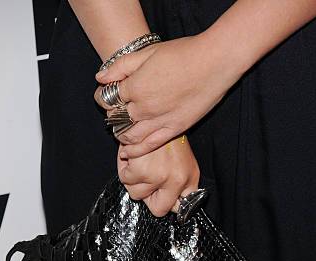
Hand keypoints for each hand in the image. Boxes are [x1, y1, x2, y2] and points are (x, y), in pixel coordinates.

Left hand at [95, 34, 236, 157]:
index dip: (106, 97)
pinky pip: (149, 145)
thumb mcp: (148, 52)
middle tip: (115, 115)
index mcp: (135, 86)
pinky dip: (135, 151)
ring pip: (130, 136)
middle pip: (118, 119)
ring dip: (121, 136)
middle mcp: (144, 107)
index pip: (110, 98)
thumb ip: (122, 66)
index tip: (108, 96)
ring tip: (120, 134)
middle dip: (114, 117)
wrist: (214, 62)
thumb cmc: (183, 53)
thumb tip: (101, 77)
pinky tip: (127, 152)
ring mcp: (159, 121)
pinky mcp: (174, 129)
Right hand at [118, 134, 199, 216]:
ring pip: (137, 195)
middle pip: (159, 210)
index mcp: (190, 178)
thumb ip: (179, 184)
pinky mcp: (141, 171)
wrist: (152, 113)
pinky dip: (125, 168)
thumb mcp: (182, 161)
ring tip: (140, 163)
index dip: (168, 203)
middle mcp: (177, 180)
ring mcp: (159, 177)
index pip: (180, 208)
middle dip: (150, 198)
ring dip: (134, 180)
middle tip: (148, 181)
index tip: (163, 197)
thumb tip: (172, 205)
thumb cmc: (164, 137)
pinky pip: (125, 180)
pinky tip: (132, 156)